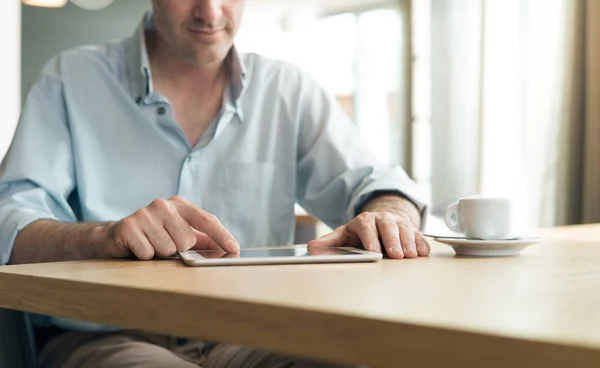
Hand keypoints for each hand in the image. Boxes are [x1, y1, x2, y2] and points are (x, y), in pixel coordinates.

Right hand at [104, 196, 238, 259]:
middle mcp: (163, 204)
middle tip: (164, 244)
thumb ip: (203, 242)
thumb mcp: (179, 235)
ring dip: (160, 254)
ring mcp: (145, 214)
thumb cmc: (154, 237)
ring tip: (150, 245)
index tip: (234, 249)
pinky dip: (144, 256)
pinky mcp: (129, 226)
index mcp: (180, 205)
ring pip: (168, 248)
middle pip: (187, 240)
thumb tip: (229, 252)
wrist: (115, 236)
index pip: (206, 219)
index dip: (222, 235)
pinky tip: (138, 248)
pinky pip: (148, 253)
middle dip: (178, 249)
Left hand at [307, 211, 429, 258]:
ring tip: (411, 256)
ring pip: (405, 229)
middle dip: (393, 241)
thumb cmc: (360, 233)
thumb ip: (329, 242)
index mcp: (364, 220)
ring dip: (409, 242)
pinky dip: (421, 243)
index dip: (371, 239)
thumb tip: (311, 247)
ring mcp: (398, 222)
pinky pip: (418, 234)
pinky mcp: (411, 228)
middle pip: (388, 226)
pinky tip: (423, 252)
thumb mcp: (344, 235)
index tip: (374, 252)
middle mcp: (382, 219)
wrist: (381, 221)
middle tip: (397, 256)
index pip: (366, 227)